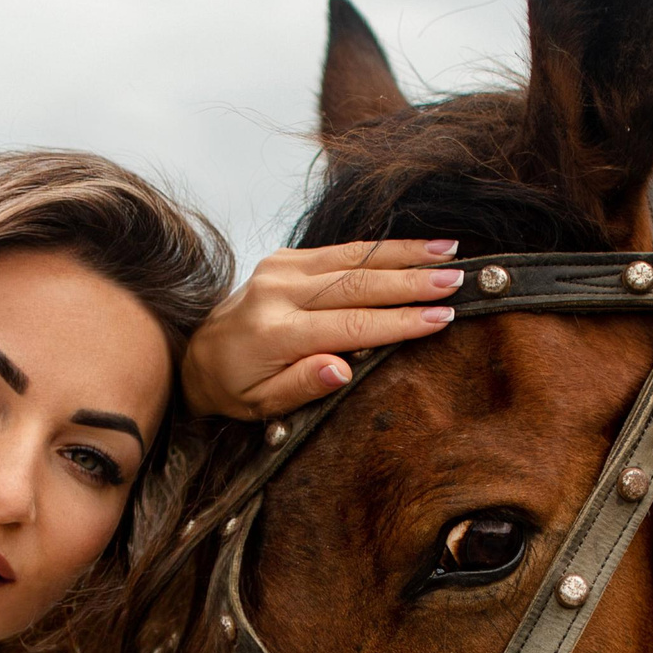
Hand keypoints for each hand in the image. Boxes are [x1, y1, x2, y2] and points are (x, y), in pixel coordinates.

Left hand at [180, 238, 463, 418]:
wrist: (195, 354)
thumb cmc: (234, 387)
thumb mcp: (262, 405)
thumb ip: (302, 386)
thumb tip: (341, 371)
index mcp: (275, 332)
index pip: (351, 326)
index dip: (399, 322)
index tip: (442, 317)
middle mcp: (278, 292)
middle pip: (358, 284)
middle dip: (412, 281)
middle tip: (457, 280)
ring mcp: (281, 268)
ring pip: (354, 257)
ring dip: (405, 253)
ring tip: (449, 251)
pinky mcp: (285, 258)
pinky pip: (341, 250)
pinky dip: (382, 248)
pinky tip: (415, 246)